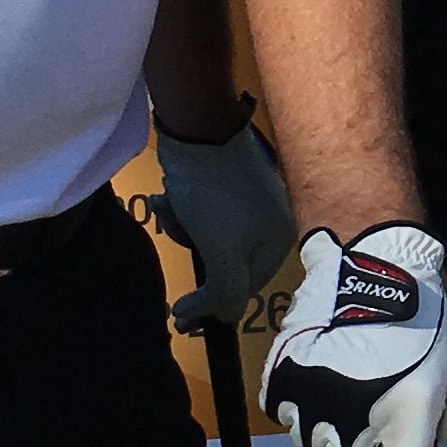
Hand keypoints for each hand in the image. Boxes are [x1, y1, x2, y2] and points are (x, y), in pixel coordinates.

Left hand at [150, 117, 294, 329]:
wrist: (197, 128)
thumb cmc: (213, 194)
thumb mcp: (222, 252)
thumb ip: (226, 292)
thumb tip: (221, 318)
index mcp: (278, 243)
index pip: (244, 290)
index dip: (211, 306)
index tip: (178, 316)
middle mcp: (270, 226)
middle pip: (225, 266)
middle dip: (194, 254)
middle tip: (174, 236)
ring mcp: (249, 205)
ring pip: (209, 240)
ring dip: (182, 231)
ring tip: (169, 207)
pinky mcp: (226, 186)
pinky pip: (201, 216)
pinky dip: (182, 212)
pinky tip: (168, 197)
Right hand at [260, 224, 446, 446]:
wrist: (370, 272)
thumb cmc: (422, 338)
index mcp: (408, 416)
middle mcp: (356, 412)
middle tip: (367, 425)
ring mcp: (313, 395)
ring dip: (328, 437)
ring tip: (351, 388)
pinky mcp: (284, 379)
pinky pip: (290, 419)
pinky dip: (306, 410)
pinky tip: (329, 376)